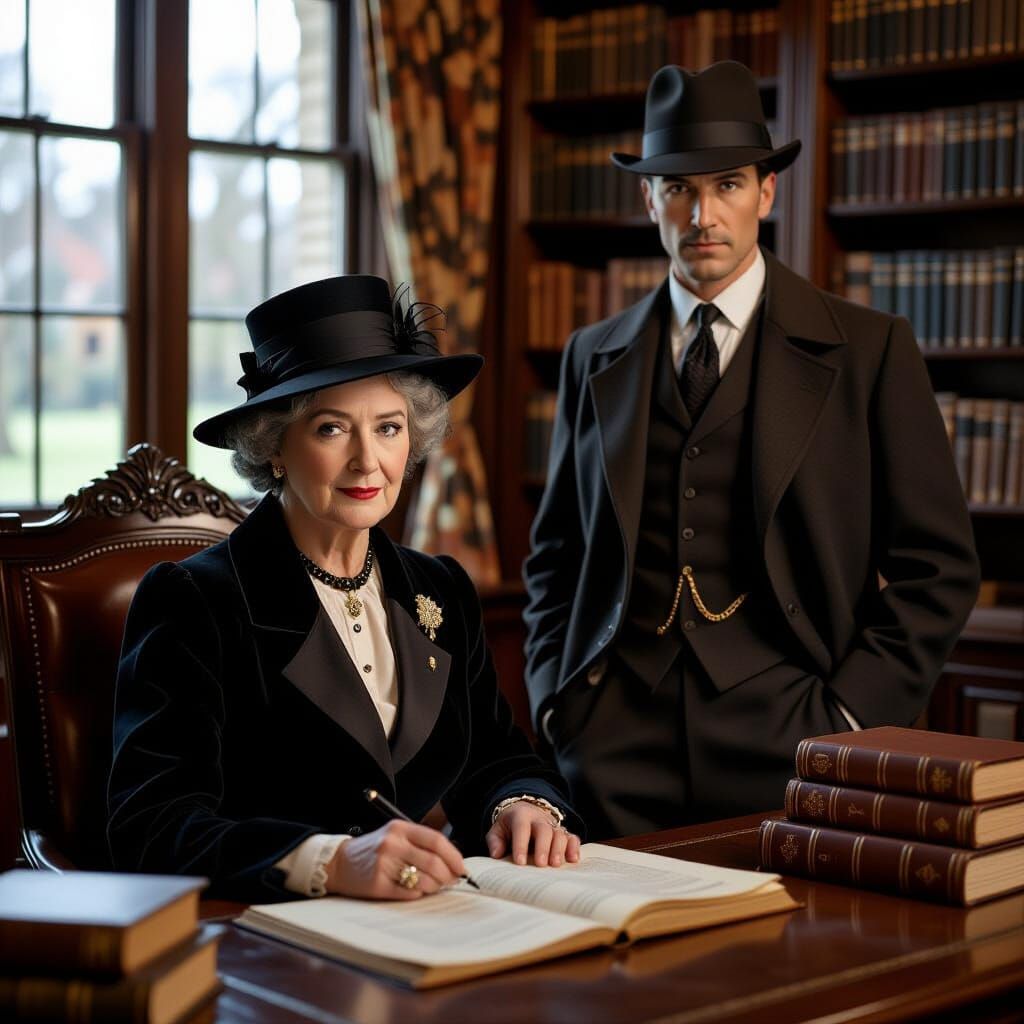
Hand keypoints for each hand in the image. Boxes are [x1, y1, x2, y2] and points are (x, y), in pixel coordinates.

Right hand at [326, 820, 465, 899]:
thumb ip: (420, 844)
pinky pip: (408, 893)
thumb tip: (452, 862)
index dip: (453, 856)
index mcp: (400, 828)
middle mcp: (392, 843)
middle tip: (451, 882)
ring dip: (435, 887)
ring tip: (434, 887)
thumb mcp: (395, 836)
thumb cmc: (375, 851)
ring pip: (423, 879)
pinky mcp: (377, 884)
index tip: (462, 868)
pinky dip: (418, 894)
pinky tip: (416, 891)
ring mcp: (383, 864)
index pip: (436, 840)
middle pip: (433, 862)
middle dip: (448, 876)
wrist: (340, 863)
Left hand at [485, 801, 580, 866]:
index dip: (521, 844)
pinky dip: (574, 847)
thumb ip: (495, 841)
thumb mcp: (498, 830)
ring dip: (559, 849)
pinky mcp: (563, 833)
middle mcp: (539, 819)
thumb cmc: (509, 826)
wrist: (524, 811)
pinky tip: (573, 859)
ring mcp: (552, 826)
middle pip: (544, 829)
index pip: (521, 828)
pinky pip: (572, 837)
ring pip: (559, 833)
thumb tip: (496, 854)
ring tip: (556, 864)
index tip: (520, 862)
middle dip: (543, 847)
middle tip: (541, 864)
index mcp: (521, 816)